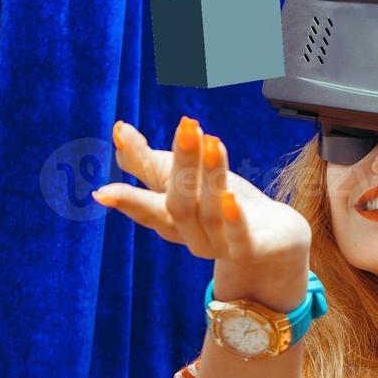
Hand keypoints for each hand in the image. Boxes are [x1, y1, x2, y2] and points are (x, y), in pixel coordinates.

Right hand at [93, 117, 311, 273]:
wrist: (276, 240)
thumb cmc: (222, 204)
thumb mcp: (184, 179)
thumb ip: (148, 161)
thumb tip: (118, 128)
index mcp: (172, 219)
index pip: (146, 210)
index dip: (127, 201)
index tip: (102, 193)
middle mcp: (192, 237)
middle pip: (179, 204)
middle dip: (182, 165)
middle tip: (187, 126)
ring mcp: (221, 247)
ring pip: (210, 214)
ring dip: (210, 177)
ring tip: (212, 142)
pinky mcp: (253, 250)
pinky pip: (240, 239)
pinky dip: (233, 219)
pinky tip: (231, 196)